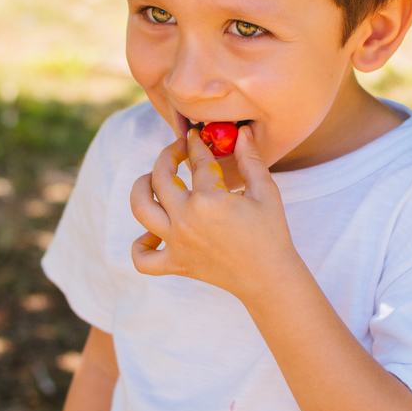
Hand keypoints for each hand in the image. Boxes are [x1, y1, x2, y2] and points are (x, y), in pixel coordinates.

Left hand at [129, 126, 299, 302]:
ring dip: (141, 189)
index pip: (196, 161)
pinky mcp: (175, 264)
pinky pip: (143, 258)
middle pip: (161, 178)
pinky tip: (152, 234)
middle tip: (176, 151)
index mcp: (210, 200)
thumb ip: (250, 158)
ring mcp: (177, 243)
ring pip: (141, 209)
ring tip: (150, 181)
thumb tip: (242, 132)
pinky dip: (141, 246)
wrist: (269, 278)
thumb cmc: (271, 234)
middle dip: (167, 157)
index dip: (195, 143)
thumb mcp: (265, 191)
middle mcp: (186, 220)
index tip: (194, 136)